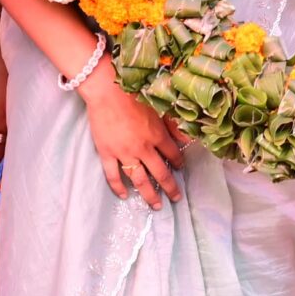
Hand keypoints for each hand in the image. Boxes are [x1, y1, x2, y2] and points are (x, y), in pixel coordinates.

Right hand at [81, 67, 185, 207]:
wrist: (106, 90)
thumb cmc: (133, 93)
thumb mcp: (158, 106)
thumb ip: (173, 124)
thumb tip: (188, 139)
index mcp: (157, 135)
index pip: (172, 155)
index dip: (179, 163)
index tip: (181, 169)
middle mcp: (143, 148)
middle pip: (159, 173)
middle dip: (170, 187)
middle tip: (176, 198)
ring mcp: (123, 153)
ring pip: (139, 180)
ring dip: (149, 194)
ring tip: (156, 205)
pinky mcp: (106, 153)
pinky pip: (113, 175)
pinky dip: (118, 187)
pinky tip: (125, 196)